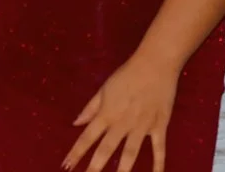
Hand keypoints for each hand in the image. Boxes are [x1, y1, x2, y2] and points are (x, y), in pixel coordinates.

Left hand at [60, 52, 179, 171]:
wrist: (155, 64)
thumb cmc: (127, 74)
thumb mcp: (104, 88)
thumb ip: (90, 108)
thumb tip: (75, 123)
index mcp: (107, 113)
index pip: (87, 137)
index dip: (76, 153)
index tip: (66, 167)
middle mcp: (122, 123)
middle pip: (106, 149)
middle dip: (95, 168)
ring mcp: (141, 126)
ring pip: (130, 153)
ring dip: (122, 171)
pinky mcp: (158, 126)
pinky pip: (159, 149)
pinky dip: (158, 164)